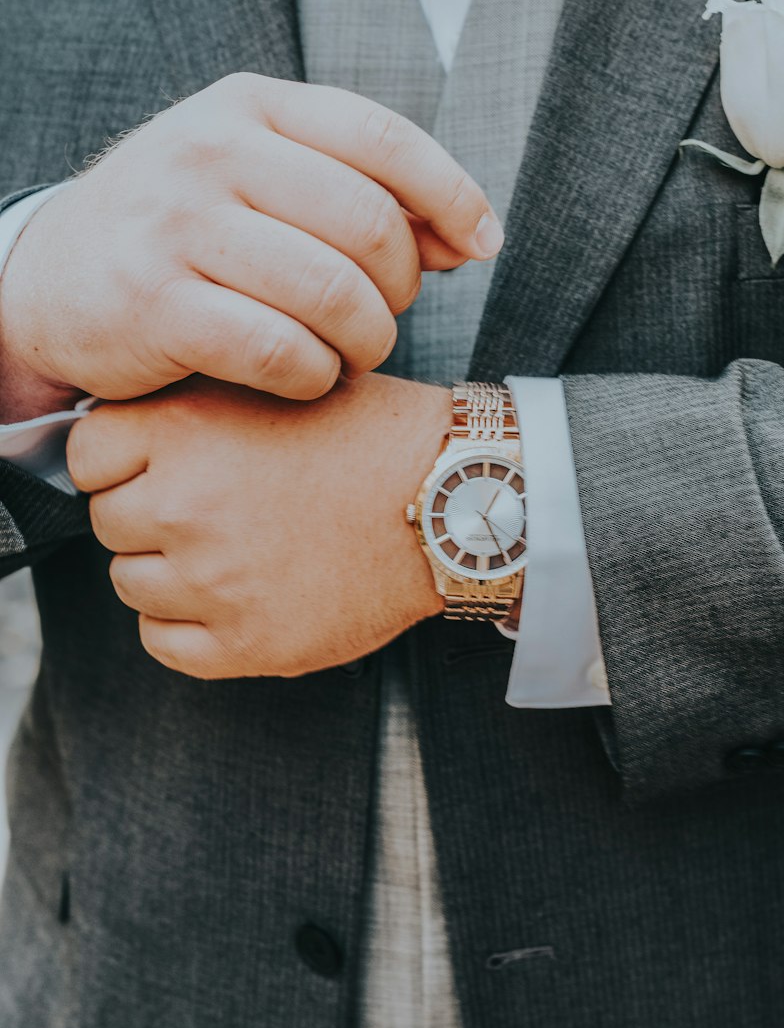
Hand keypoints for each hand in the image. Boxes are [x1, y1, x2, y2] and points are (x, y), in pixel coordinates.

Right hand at [0, 75, 501, 416]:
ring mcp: (179, 224)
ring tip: (353, 355)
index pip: (383, 137)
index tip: (482, 244)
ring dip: (366, 341)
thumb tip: (470, 236)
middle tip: (384, 316)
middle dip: (402, 288)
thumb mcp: (256, 178)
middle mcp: (213, 150)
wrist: (52, 281)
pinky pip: (280, 351)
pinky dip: (315, 377)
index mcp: (250, 105)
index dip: (452, 194)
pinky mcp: (157, 304)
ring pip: (333, 293)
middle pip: (370, 225)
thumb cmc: (180, 231)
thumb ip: (354, 191)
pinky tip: (308, 377)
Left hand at [66, 372, 450, 678]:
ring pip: (132, 584)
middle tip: (210, 509)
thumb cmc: (372, 437)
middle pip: (108, 522)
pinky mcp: (247, 643)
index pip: (88, 454)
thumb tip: (128, 438)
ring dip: (167, 570)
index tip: (151, 465)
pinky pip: (164, 643)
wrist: (452, 499)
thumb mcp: (275, 384)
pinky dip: (184, 625)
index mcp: (187, 430)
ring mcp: (214, 581)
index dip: (119, 459)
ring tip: (230, 552)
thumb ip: (193, 407)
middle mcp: (186, 505)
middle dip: (149, 515)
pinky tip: (229, 598)